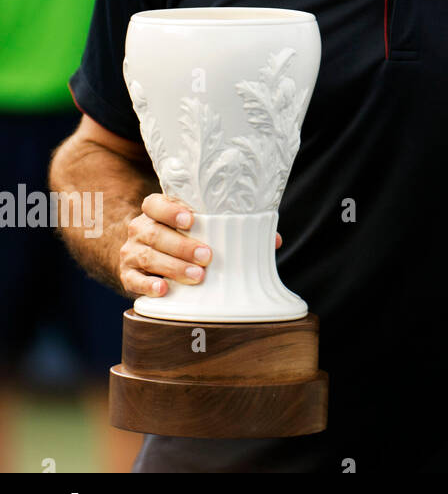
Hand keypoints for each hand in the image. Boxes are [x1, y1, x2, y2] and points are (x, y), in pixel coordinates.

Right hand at [118, 192, 281, 296]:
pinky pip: (132, 279)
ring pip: (147, 255)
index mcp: (157, 210)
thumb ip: (234, 229)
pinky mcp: (127, 275)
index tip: (191, 218)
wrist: (147, 257)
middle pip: (155, 233)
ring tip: (197, 276)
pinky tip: (164, 289)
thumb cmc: (186, 238)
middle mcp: (140, 228)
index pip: (156, 203)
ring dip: (172, 266)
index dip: (171, 209)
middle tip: (207, 256)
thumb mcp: (203, 228)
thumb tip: (274, 241)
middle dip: (182, 245)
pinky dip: (147, 285)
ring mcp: (130, 251)